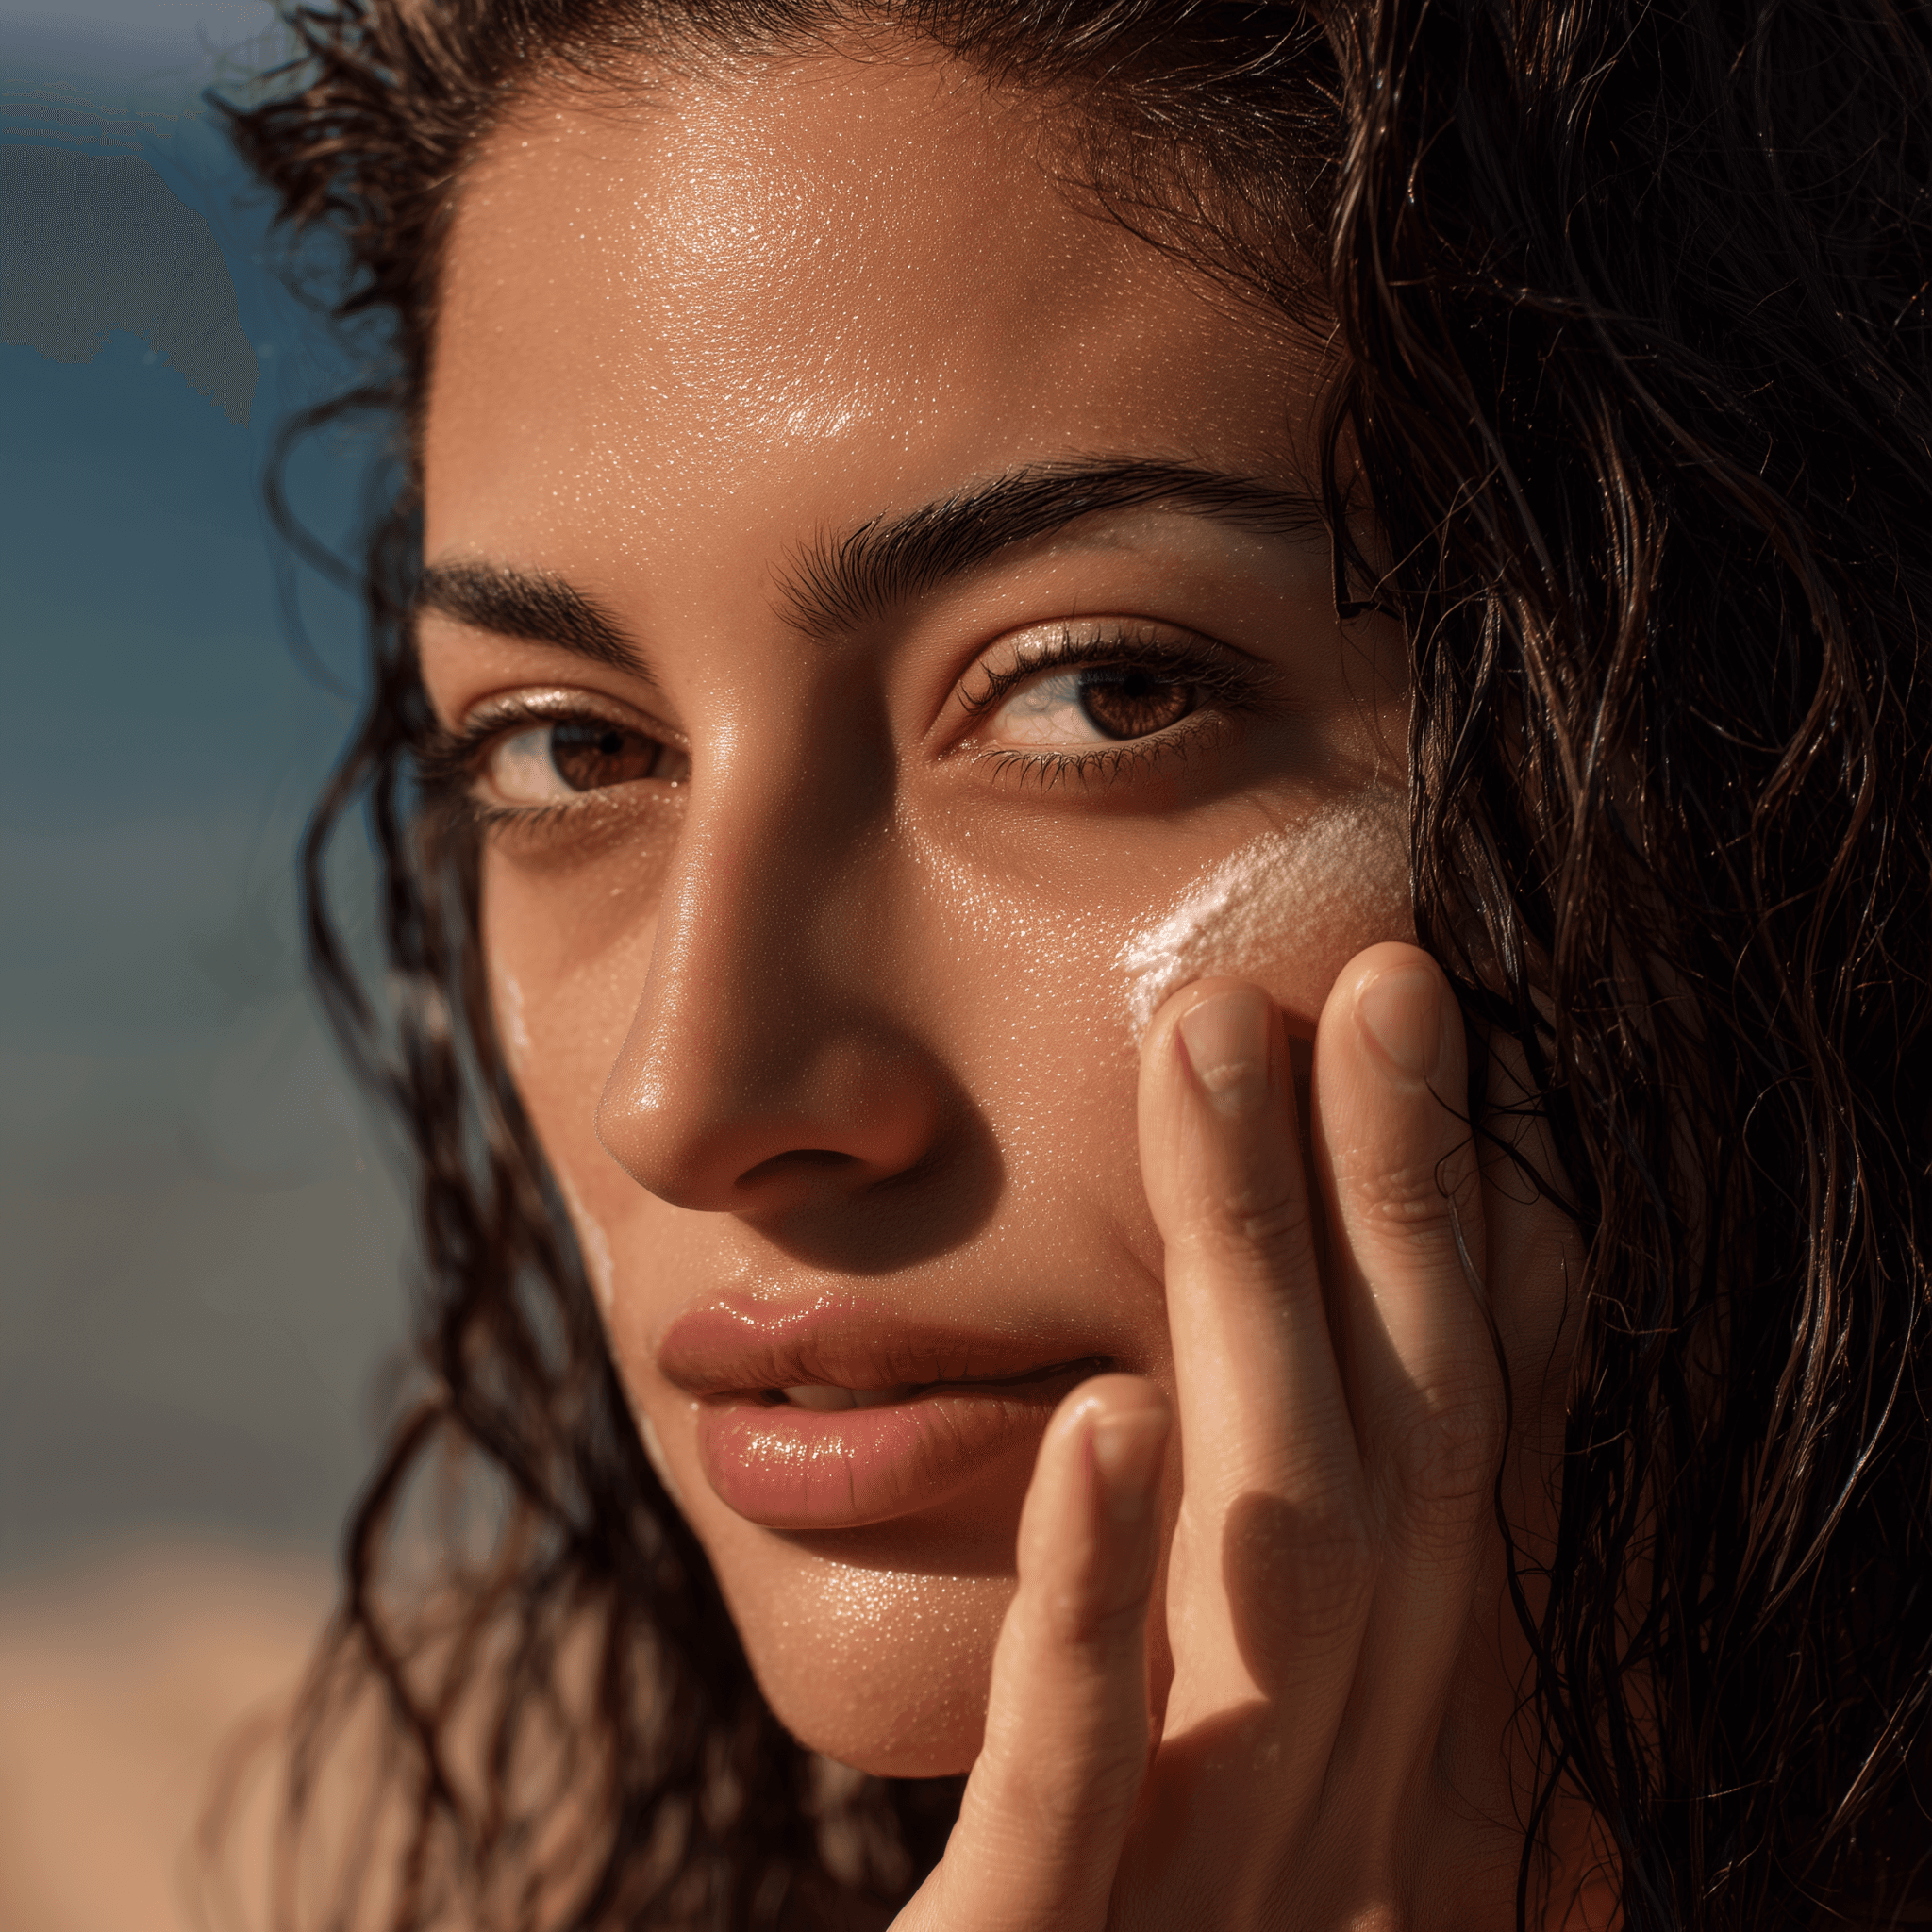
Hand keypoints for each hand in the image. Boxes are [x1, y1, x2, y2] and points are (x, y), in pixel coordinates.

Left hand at [892, 944, 1604, 1930]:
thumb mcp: (1281, 1902)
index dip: (1487, 1282)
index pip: (1480, 1507)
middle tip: (1374, 979)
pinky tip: (1098, 1408)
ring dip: (1251, 1297)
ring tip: (1221, 1059)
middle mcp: (1368, 1855)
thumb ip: (1385, 1795)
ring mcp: (1226, 1919)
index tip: (1459, 1079)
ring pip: (1269, 1568)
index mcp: (1415, 1821)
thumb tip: (1475, 1703)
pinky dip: (1090, 1600)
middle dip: (1396, 1213)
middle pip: (1399, 1478)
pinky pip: (1085, 1788)